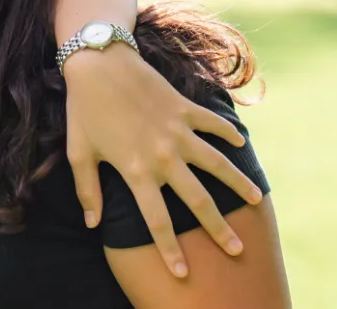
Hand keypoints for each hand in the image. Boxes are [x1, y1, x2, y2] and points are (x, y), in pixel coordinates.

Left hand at [63, 47, 263, 278]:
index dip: (169, 250)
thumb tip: (92, 224)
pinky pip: (214, 125)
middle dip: (219, 228)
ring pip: (217, 164)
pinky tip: (242, 143)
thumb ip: (88, 191)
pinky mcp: (185, 109)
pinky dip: (229, 134)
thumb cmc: (84, 111)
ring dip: (238, 184)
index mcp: (136, 172)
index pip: (156, 221)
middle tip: (236, 249)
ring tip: (256, 201)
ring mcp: (178, 132)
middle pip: (198, 200)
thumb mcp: (79, 154)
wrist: (99, 63)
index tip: (182, 273)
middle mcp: (163, 156)